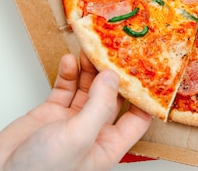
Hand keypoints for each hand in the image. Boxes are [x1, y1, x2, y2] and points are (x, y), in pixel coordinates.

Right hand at [0, 52, 151, 170]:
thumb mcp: (79, 138)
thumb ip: (98, 106)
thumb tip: (112, 78)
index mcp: (108, 146)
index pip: (136, 118)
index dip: (142, 95)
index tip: (147, 71)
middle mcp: (93, 132)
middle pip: (112, 96)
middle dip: (113, 74)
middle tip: (115, 51)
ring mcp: (71, 121)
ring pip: (88, 88)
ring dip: (90, 69)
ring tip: (90, 50)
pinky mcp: (50, 113)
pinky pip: (65, 87)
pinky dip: (69, 73)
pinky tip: (70, 60)